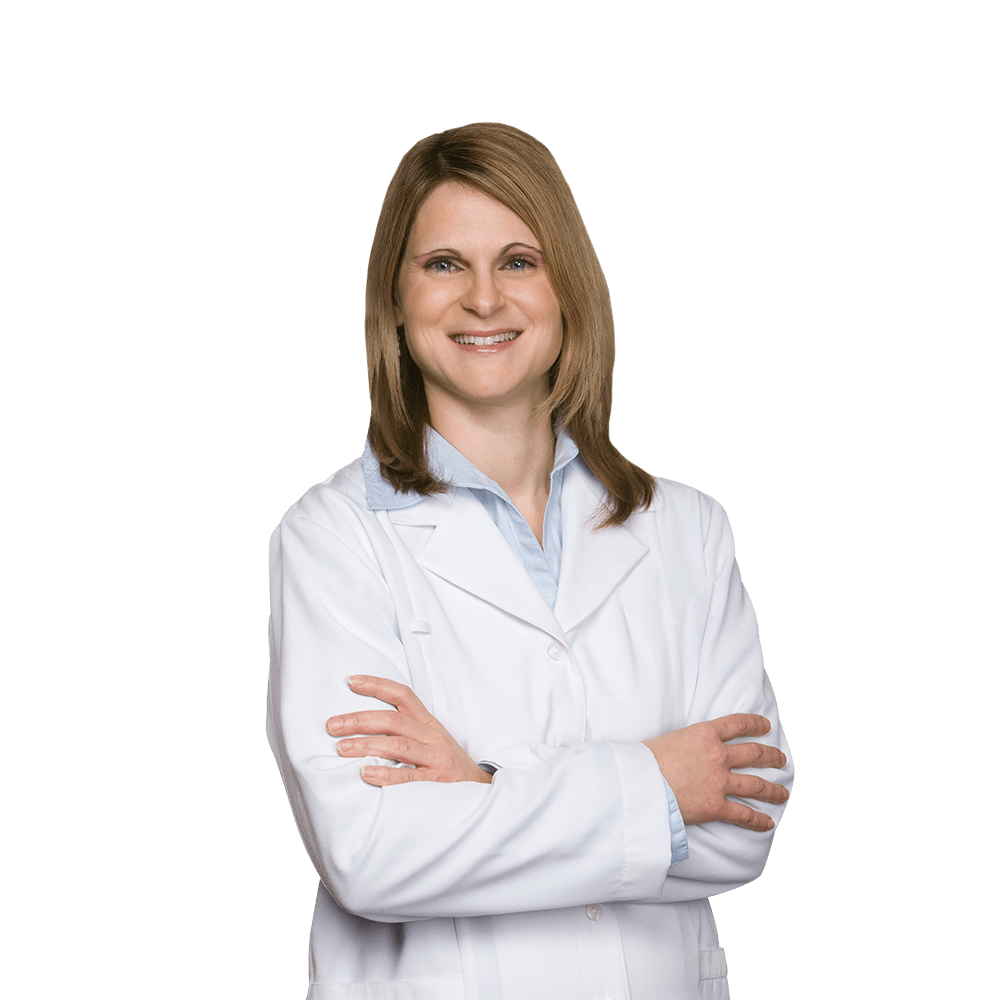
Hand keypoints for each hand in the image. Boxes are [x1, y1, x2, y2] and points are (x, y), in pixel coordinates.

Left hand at [327, 675, 492, 785]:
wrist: (482, 792)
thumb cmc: (448, 766)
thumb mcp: (432, 741)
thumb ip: (405, 731)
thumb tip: (364, 725)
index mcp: (429, 723)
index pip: (403, 695)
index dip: (377, 685)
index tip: (351, 682)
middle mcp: (432, 737)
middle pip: (393, 719)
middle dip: (360, 720)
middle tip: (333, 725)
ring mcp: (436, 759)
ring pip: (398, 744)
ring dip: (366, 745)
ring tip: (341, 748)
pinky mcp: (438, 783)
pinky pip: (409, 777)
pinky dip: (386, 775)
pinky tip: (366, 774)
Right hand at [644, 714, 788, 831]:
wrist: (638, 784)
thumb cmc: (644, 760)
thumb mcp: (668, 739)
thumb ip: (686, 742)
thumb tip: (685, 749)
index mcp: (704, 733)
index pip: (738, 724)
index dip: (756, 724)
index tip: (766, 726)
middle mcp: (717, 755)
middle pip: (755, 754)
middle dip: (772, 757)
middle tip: (781, 760)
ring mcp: (719, 781)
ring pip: (757, 785)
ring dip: (773, 790)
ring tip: (783, 792)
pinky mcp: (716, 807)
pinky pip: (744, 815)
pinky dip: (759, 821)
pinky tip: (768, 823)